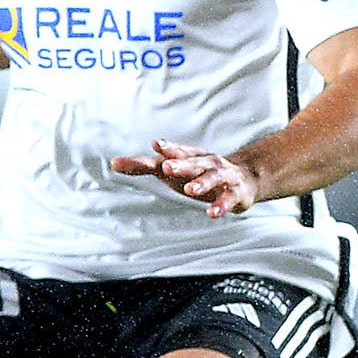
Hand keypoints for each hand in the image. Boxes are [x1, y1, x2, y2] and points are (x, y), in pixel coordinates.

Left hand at [111, 139, 260, 216]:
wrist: (244, 177)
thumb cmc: (196, 171)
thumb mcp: (171, 167)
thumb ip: (143, 166)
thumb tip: (113, 163)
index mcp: (189, 156)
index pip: (175, 152)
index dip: (168, 148)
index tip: (157, 144)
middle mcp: (206, 163)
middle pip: (192, 163)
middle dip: (180, 164)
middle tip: (167, 167)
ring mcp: (222, 177)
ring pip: (211, 178)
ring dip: (201, 183)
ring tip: (190, 190)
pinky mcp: (235, 193)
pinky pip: (227, 199)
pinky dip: (220, 206)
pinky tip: (211, 214)